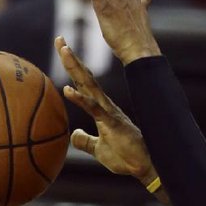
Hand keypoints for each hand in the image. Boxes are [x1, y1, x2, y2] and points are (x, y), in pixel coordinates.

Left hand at [55, 36, 156, 183]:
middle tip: (60, 38)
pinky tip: (68, 90)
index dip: (73, 66)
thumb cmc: (126, 158)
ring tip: (64, 49)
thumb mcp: (99, 150)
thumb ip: (85, 141)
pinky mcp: (112, 123)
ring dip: (75, 67)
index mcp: (101, 109)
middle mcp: (104, 106)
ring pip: (89, 86)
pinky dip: (80, 99)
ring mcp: (108, 112)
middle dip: (71, 58)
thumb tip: (73, 135)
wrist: (145, 166)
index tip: (63, 48)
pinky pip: (93, 109)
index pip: (84, 83)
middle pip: (85, 77)